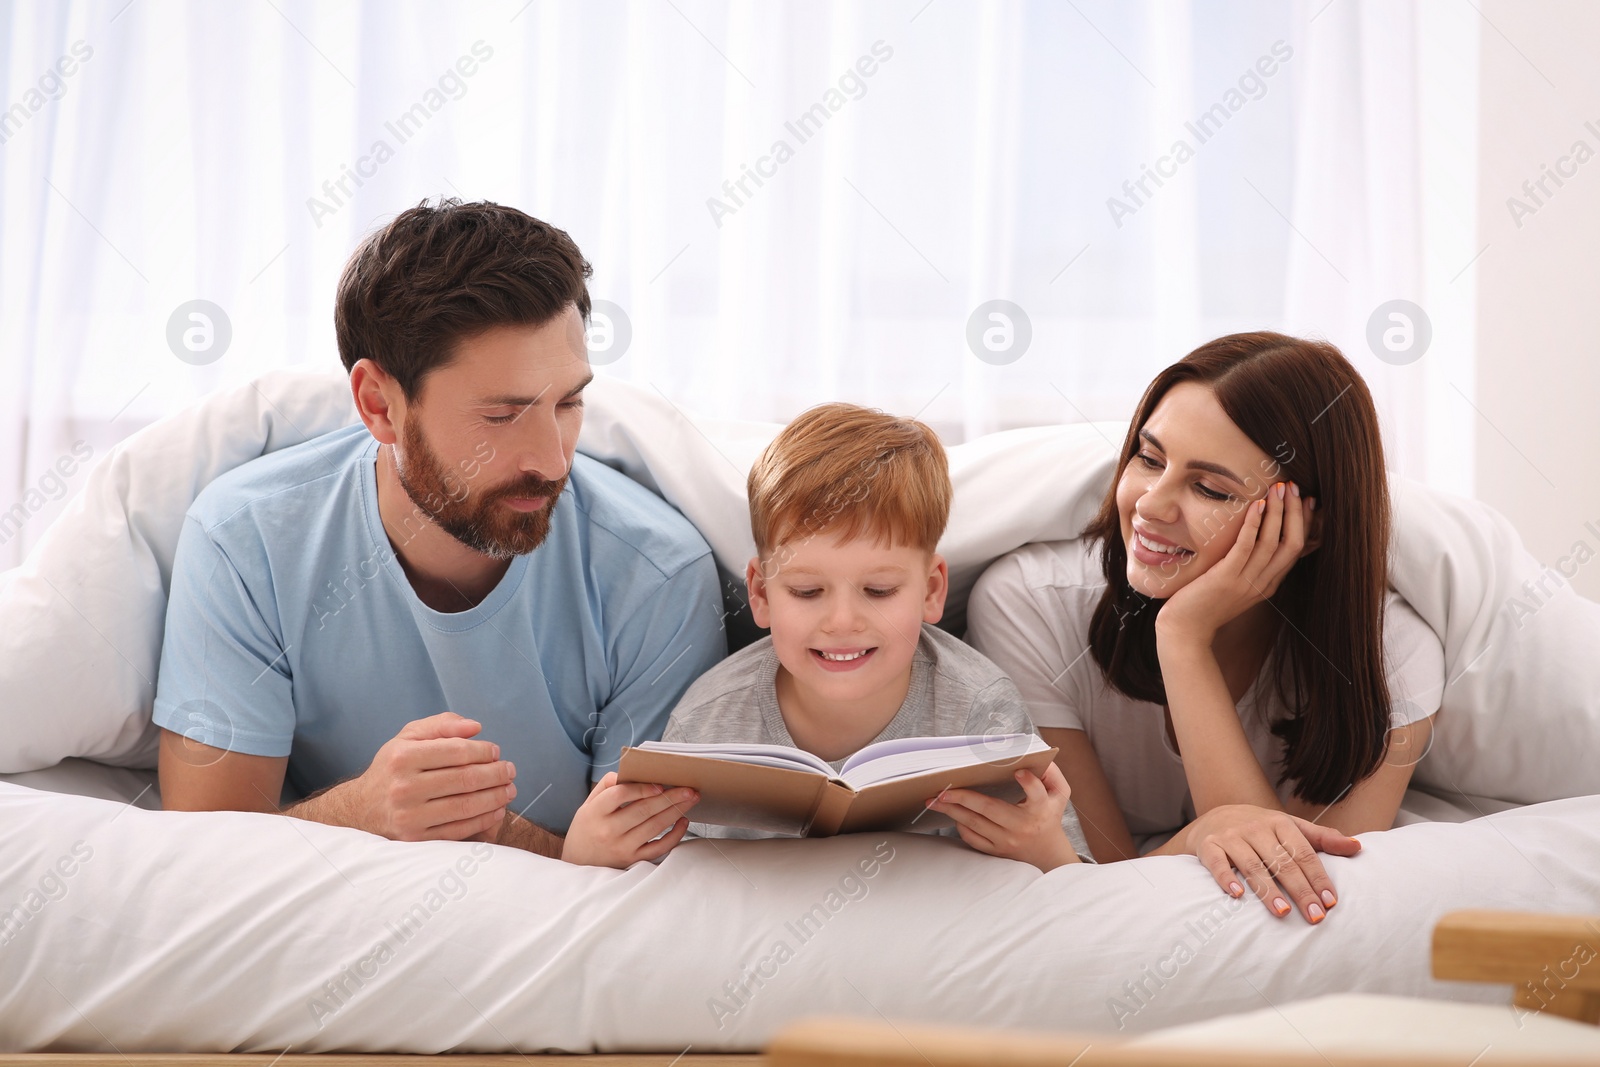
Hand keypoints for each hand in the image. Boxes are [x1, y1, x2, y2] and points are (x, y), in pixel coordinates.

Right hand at [352, 712, 516, 841]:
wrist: (362, 810)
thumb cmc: (392, 768)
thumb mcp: (408, 737)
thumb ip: (442, 725)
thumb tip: (476, 727)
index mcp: (403, 757)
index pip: (457, 751)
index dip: (483, 751)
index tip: (496, 752)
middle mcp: (404, 787)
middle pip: (465, 780)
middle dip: (496, 774)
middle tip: (510, 771)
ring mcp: (410, 816)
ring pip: (466, 806)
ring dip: (496, 798)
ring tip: (509, 790)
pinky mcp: (416, 840)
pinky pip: (459, 830)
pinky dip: (483, 820)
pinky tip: (496, 810)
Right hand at [560, 772, 699, 868]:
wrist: (577, 861)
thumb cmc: (587, 827)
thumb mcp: (588, 804)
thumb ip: (607, 787)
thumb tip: (630, 772)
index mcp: (595, 813)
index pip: (619, 796)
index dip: (640, 788)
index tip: (660, 784)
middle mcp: (608, 831)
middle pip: (643, 811)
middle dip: (670, 798)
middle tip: (689, 788)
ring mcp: (621, 847)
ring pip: (654, 827)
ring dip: (676, 812)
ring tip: (691, 799)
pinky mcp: (632, 860)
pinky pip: (658, 849)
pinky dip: (674, 836)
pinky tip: (683, 821)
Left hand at [926, 763, 1080, 871]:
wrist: (1047, 854)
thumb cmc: (1049, 816)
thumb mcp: (1059, 794)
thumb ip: (1052, 774)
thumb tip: (1039, 757)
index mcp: (1040, 809)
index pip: (1036, 795)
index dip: (1028, 783)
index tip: (1018, 772)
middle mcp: (1021, 826)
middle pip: (990, 809)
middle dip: (963, 797)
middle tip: (942, 789)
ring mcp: (1007, 841)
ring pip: (975, 824)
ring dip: (952, 810)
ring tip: (934, 800)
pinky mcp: (996, 851)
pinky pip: (972, 839)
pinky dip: (960, 825)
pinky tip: (951, 814)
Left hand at [1156, 481, 1314, 644]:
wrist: (1184, 632)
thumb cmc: (1204, 605)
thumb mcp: (1234, 585)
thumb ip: (1247, 566)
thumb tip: (1253, 538)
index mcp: (1268, 584)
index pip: (1296, 550)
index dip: (1304, 523)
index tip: (1307, 500)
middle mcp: (1262, 584)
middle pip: (1292, 544)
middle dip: (1296, 512)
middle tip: (1295, 487)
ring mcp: (1245, 582)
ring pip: (1273, 543)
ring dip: (1278, 512)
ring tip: (1280, 488)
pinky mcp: (1225, 579)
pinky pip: (1245, 548)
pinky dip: (1254, 525)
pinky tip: (1256, 505)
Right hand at [1183, 804, 1358, 922]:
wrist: (1216, 815)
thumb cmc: (1261, 828)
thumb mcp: (1291, 827)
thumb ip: (1323, 838)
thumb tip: (1357, 846)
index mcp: (1279, 823)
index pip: (1303, 853)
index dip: (1318, 877)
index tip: (1330, 901)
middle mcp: (1255, 828)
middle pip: (1281, 862)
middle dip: (1300, 890)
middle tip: (1315, 915)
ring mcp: (1230, 836)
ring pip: (1251, 865)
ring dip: (1267, 889)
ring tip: (1282, 912)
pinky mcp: (1208, 846)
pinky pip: (1216, 863)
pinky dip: (1226, 878)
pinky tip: (1237, 895)